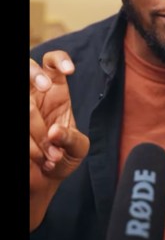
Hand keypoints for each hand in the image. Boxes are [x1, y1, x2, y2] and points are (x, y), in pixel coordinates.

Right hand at [30, 52, 90, 231]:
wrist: (43, 179)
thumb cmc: (63, 158)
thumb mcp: (77, 150)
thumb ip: (72, 140)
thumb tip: (55, 133)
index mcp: (54, 90)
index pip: (52, 63)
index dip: (59, 60)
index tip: (69, 71)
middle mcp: (32, 94)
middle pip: (27, 68)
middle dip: (34, 74)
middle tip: (45, 85)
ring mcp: (20, 106)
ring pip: (24, 103)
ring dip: (35, 128)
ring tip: (50, 154)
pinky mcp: (11, 122)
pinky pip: (19, 125)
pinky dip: (29, 145)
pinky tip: (39, 158)